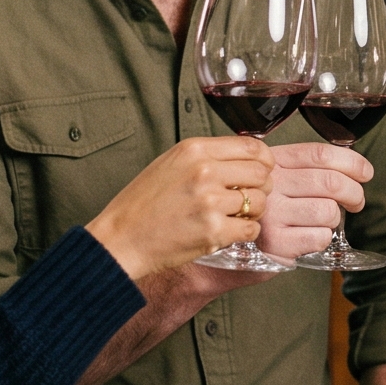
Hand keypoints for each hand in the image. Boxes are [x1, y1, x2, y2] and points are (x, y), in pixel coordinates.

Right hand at [86, 135, 272, 279]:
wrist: (121, 238)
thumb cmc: (143, 203)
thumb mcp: (172, 163)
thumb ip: (208, 156)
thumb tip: (247, 157)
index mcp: (195, 149)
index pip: (253, 146)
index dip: (264, 161)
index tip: (262, 170)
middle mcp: (205, 171)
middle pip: (262, 174)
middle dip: (260, 188)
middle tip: (246, 198)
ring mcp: (210, 202)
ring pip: (260, 203)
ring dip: (252, 212)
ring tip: (231, 216)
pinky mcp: (213, 231)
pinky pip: (251, 229)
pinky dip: (244, 232)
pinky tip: (226, 231)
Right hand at [256, 142, 372, 263]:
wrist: (236, 246)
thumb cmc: (269, 209)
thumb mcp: (280, 178)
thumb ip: (309, 168)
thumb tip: (357, 169)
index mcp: (274, 161)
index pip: (320, 153)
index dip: (351, 162)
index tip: (366, 173)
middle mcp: (269, 184)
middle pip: (330, 182)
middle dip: (355, 193)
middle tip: (356, 202)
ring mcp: (270, 214)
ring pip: (328, 211)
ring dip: (335, 218)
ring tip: (322, 221)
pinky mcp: (275, 243)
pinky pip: (320, 237)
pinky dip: (323, 238)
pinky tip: (308, 236)